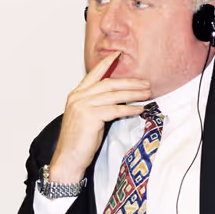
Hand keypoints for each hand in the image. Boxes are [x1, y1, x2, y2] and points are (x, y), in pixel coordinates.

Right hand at [48, 53, 151, 182]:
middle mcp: (78, 97)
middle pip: (109, 84)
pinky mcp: (91, 116)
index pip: (93, 74)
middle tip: (145, 83)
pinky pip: (116, 110)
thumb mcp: (85, 117)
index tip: (118, 55)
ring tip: (147, 94)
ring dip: (134, 94)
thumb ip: (96, 104)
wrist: (68, 158)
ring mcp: (83, 106)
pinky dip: (130, 109)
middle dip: (129, 82)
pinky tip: (139, 110)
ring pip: (114, 95)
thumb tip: (118, 98)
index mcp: (76, 95)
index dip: (106, 64)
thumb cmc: (77, 141)